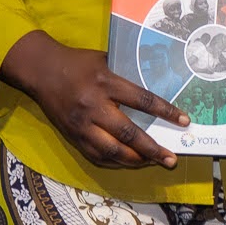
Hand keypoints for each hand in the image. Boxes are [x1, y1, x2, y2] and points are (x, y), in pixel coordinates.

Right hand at [0, 30, 189, 171]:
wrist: (41, 70)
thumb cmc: (78, 62)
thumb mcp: (105, 60)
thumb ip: (127, 74)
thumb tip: (155, 85)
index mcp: (106, 83)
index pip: (143, 101)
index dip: (166, 112)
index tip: (184, 121)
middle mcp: (94, 106)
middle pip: (128, 133)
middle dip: (152, 149)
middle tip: (171, 159)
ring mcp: (82, 125)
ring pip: (112, 150)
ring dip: (135, 160)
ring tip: (153, 163)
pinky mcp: (72, 136)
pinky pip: (96, 155)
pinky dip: (114, 162)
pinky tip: (129, 163)